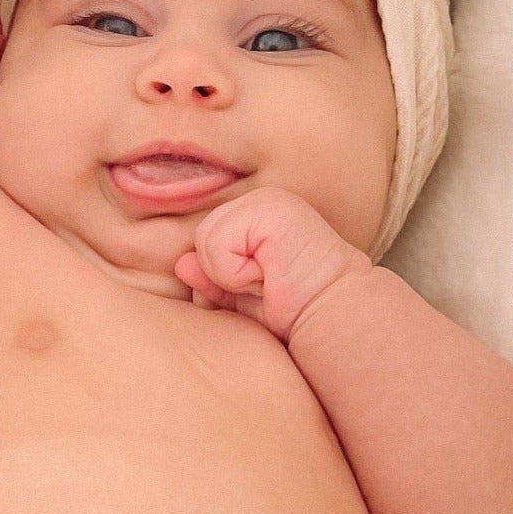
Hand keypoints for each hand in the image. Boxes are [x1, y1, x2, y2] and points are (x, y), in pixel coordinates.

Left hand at [173, 188, 372, 343]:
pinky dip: (236, 272)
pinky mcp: (268, 206)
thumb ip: (212, 280)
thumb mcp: (241, 297)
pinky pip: (218, 244)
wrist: (330, 314)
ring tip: (267, 279)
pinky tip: (269, 274)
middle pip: (201, 238)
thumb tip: (181, 264)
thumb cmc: (292, 309)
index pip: (205, 242)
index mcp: (253, 217)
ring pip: (205, 240)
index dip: (221, 275)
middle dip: (223, 273)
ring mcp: (265, 199)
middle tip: (265, 284)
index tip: (261, 286)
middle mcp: (258, 201)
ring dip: (230, 274)